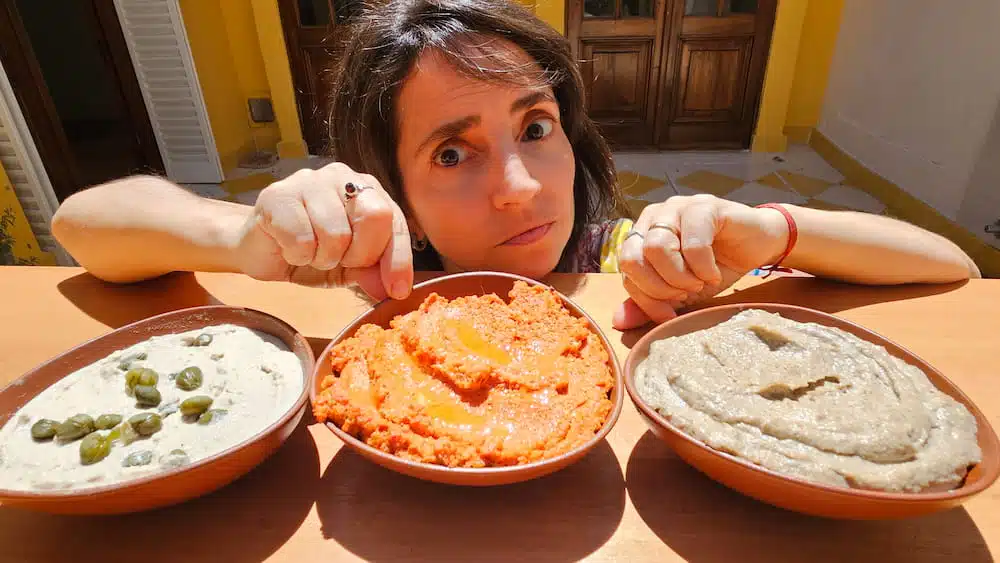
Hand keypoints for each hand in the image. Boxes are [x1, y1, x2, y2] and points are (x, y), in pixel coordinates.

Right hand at [232, 162, 412, 300]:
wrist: (260, 249)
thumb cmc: (310, 252)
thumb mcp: (349, 267)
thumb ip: (373, 271)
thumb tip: (393, 289)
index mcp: (367, 189)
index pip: (395, 221)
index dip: (398, 259)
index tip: (397, 291)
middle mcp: (342, 176)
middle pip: (374, 216)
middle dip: (360, 254)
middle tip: (339, 261)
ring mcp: (309, 181)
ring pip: (336, 232)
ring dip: (323, 257)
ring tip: (310, 253)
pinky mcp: (278, 195)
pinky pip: (301, 239)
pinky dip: (297, 255)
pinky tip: (288, 248)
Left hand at [613, 194, 788, 329]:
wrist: (758, 246)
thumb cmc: (715, 267)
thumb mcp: (680, 293)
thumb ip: (649, 303)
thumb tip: (618, 322)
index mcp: (641, 234)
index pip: (625, 269)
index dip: (645, 298)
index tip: (670, 312)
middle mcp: (653, 217)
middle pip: (633, 257)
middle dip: (661, 287)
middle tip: (687, 292)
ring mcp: (677, 207)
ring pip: (657, 248)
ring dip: (681, 276)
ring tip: (701, 282)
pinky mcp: (704, 206)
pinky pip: (692, 244)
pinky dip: (703, 267)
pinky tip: (714, 273)